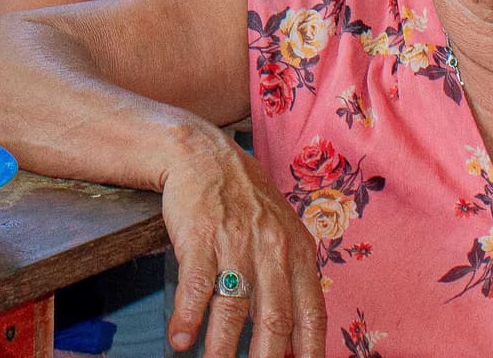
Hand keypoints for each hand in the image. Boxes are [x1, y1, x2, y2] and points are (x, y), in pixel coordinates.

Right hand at [159, 126, 323, 357]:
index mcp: (298, 252)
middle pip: (275, 320)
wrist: (204, 155)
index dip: (310, 351)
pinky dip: (188, 317)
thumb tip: (298, 342)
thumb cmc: (245, 200)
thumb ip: (292, 282)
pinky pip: (195, 287)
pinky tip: (181, 339)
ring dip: (222, 349)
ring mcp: (236, 244)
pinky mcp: (200, 239)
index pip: (312, 313)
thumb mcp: (282, 234)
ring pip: (233, 309)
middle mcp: (271, 251)